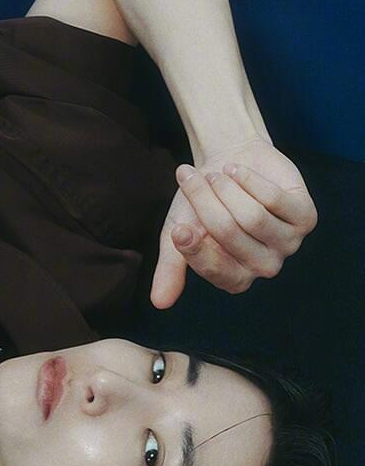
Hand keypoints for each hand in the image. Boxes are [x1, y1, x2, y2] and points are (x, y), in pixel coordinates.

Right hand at [149, 136, 317, 308]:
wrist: (229, 162)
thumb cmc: (204, 200)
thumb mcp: (180, 231)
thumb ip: (171, 267)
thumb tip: (159, 303)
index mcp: (234, 276)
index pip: (214, 269)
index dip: (193, 247)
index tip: (178, 227)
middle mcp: (264, 266)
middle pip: (229, 233)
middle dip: (204, 199)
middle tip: (192, 177)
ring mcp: (289, 244)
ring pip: (252, 216)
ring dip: (226, 186)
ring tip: (218, 173)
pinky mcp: (306, 218)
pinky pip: (274, 199)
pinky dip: (248, 178)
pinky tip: (238, 170)